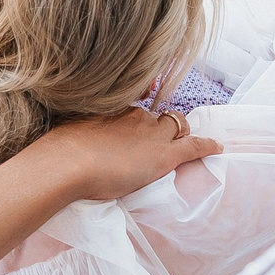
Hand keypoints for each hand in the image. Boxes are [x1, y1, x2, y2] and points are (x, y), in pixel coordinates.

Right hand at [25, 106, 218, 204]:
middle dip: (164, 125)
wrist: (66, 164)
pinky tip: (218, 147)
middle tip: (162, 140)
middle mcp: (135, 116)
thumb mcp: (64, 135)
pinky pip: (194, 146)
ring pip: (177, 128)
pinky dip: (207, 145)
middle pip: (159, 118)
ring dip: (181, 134)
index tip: (133, 133)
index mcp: (112, 110)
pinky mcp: (164, 156)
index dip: (138, 124)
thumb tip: (64, 147)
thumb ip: (74, 137)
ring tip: (186, 143)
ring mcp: (152, 135)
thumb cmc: (57, 154)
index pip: (134, 113)